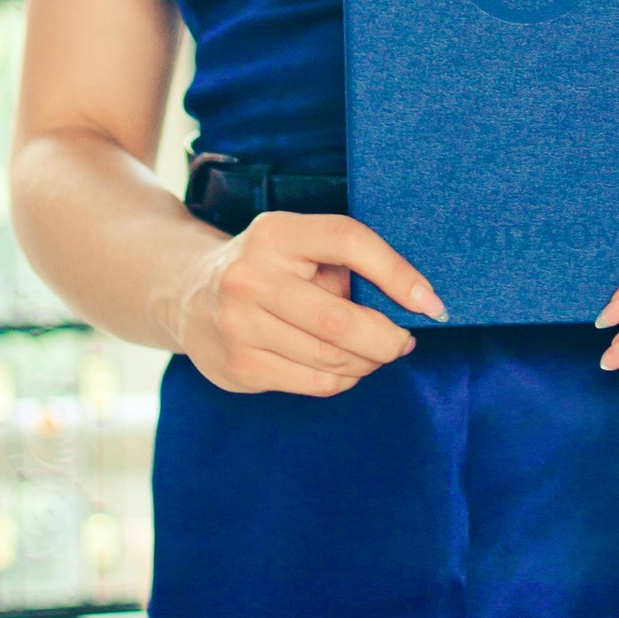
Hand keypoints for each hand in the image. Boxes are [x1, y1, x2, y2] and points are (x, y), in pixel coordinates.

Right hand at [169, 211, 447, 397]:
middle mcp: (251, 277)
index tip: (430, 302)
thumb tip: (411, 301)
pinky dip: (345, 378)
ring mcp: (240, 325)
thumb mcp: (298, 244)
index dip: (397, 272)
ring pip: (331, 359)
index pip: (348, 241)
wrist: (188, 294)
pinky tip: (348, 367)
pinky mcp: (239, 367)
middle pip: (340, 320)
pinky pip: (315, 384)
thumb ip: (344, 264)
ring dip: (370, 361)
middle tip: (406, 339)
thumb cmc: (269, 266)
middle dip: (388, 337)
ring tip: (379, 352)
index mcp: (276, 233)